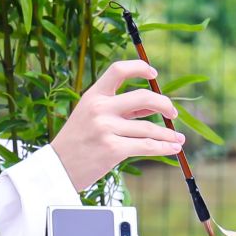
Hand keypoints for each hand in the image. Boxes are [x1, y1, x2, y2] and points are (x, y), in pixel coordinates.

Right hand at [49, 59, 184, 191]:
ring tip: (178, 138)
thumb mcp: (92, 115)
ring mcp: (106, 128)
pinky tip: (172, 148)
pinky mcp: (113, 149)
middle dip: (165, 104)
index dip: (139, 67)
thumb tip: (154, 106)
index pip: (118, 70)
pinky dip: (163, 147)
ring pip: (149, 128)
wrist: (57, 168)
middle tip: (173, 112)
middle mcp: (100, 108)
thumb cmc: (78, 140)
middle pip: (143, 97)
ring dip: (168, 134)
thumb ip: (121, 108)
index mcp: (93, 95)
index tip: (153, 74)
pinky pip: (146, 146)